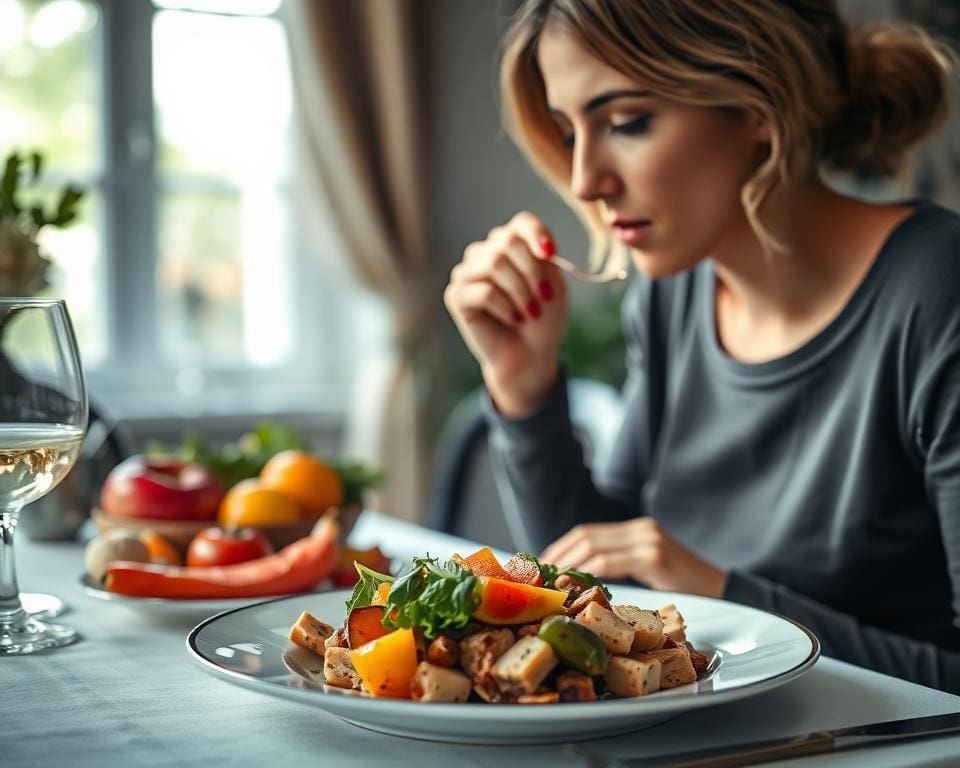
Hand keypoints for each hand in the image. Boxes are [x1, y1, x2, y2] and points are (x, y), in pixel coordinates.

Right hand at [444, 211, 568, 416]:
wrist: (529, 355)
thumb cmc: (542, 319)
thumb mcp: (553, 285)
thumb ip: (542, 260)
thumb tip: (533, 248)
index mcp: (510, 245)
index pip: (521, 222)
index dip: (536, 233)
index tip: (551, 254)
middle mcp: (485, 253)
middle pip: (508, 242)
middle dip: (532, 271)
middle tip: (544, 297)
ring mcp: (467, 273)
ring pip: (495, 264)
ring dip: (520, 291)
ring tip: (530, 313)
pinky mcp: (456, 296)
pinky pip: (484, 291)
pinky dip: (505, 307)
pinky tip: (512, 319)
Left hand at [540, 517, 727, 597]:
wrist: (724, 588)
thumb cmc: (686, 586)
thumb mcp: (650, 569)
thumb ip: (622, 566)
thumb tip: (582, 581)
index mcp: (636, 529)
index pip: (588, 533)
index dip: (561, 547)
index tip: (541, 564)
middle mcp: (640, 529)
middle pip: (585, 536)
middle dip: (557, 555)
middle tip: (537, 574)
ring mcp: (646, 540)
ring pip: (593, 548)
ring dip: (567, 564)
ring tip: (550, 581)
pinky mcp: (652, 556)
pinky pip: (609, 562)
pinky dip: (587, 572)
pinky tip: (574, 584)